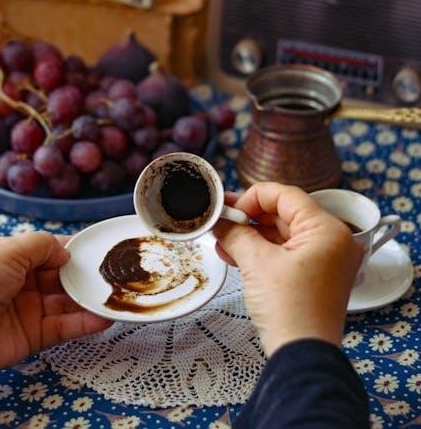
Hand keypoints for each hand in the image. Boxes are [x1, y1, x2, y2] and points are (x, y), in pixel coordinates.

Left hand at [0, 231, 112, 371]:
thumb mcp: (10, 250)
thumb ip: (43, 245)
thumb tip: (67, 253)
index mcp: (13, 258)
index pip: (51, 251)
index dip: (74, 250)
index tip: (100, 249)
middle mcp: (22, 283)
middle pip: (63, 277)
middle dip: (87, 275)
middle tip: (114, 273)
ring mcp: (28, 311)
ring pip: (67, 303)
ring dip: (90, 300)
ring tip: (116, 295)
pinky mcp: (32, 338)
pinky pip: (64, 329)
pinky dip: (85, 323)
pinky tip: (103, 316)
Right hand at [213, 183, 363, 356]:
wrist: (302, 358)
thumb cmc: (290, 311)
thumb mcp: (257, 263)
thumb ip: (236, 233)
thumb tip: (219, 220)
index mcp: (328, 230)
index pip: (286, 195)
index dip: (253, 198)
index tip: (230, 209)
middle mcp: (335, 240)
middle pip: (286, 213)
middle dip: (250, 218)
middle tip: (222, 221)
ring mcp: (328, 259)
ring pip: (285, 233)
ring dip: (254, 236)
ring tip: (224, 240)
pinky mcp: (319, 275)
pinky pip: (289, 252)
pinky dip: (265, 251)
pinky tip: (237, 254)